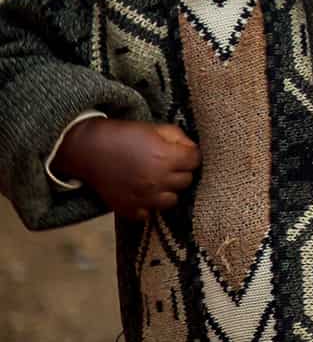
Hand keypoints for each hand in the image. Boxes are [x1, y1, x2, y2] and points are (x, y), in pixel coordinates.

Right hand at [55, 118, 198, 218]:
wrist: (87, 149)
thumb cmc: (123, 135)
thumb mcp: (154, 128)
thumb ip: (179, 138)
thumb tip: (192, 150)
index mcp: (166, 158)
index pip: (195, 161)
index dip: (190, 154)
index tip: (181, 152)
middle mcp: (157, 181)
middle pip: (186, 180)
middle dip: (180, 171)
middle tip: (167, 164)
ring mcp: (144, 198)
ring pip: (172, 200)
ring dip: (168, 190)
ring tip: (157, 180)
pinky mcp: (129, 209)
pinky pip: (149, 214)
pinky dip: (148, 205)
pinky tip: (142, 192)